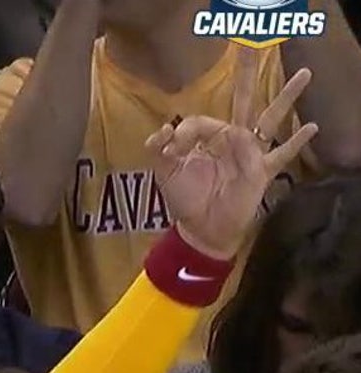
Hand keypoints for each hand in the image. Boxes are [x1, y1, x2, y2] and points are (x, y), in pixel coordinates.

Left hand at [146, 46, 316, 259]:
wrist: (201, 228)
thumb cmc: (187, 198)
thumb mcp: (166, 173)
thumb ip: (159, 150)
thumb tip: (163, 131)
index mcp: (209, 137)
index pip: (201, 121)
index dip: (185, 131)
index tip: (172, 147)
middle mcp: (232, 139)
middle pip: (243, 101)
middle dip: (248, 75)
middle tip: (253, 45)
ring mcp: (250, 153)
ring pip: (270, 119)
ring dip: (286, 97)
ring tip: (304, 74)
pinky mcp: (261, 172)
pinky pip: (282, 155)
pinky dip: (296, 142)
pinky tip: (311, 127)